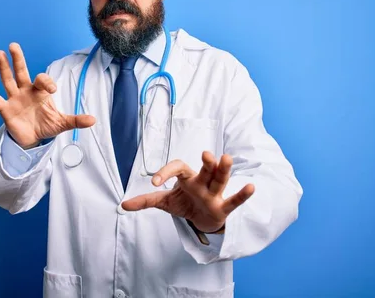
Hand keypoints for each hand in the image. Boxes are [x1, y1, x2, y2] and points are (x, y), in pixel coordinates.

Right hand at [0, 42, 95, 147]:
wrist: (33, 139)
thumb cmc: (46, 125)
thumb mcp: (62, 123)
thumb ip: (76, 120)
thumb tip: (94, 120)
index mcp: (40, 92)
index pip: (42, 80)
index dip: (47, 82)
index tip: (52, 90)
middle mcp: (26, 91)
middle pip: (21, 72)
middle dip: (18, 59)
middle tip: (13, 45)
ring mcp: (14, 99)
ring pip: (8, 80)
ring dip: (3, 68)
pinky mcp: (5, 110)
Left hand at [121, 151, 254, 232]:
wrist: (203, 221)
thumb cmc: (186, 205)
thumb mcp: (165, 203)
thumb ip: (146, 201)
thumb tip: (123, 205)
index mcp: (187, 178)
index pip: (177, 168)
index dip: (166, 172)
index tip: (154, 183)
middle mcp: (202, 182)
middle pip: (205, 169)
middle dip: (206, 162)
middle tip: (206, 154)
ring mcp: (214, 194)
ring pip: (220, 180)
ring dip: (223, 170)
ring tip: (226, 158)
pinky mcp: (224, 207)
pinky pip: (234, 200)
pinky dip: (242, 195)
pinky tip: (251, 187)